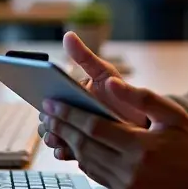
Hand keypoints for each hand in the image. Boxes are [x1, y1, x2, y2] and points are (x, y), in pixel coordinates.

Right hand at [39, 33, 146, 158]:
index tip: (42, 99)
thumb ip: (85, 57)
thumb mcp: (104, 72)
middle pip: (48, 119)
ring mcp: (77, 132)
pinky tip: (66, 151)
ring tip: (56, 138)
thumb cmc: (122, 92)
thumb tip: (67, 35)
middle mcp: (70, 114)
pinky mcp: (85, 150)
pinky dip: (64, 152)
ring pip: (56, 137)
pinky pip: (69, 153)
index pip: (49, 98)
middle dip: (46, 122)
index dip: (43, 99)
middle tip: (48, 121)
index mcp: (71, 95)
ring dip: (52, 138)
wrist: (145, 119)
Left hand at [41, 78, 187, 188]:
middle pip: (84, 146)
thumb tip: (112, 83)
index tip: (52, 103)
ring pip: (86, 162)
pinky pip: (96, 175)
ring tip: (55, 127)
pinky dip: (83, 158)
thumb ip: (141, 96)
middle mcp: (130, 170)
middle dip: (62, 127)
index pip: (94, 128)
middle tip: (46, 113)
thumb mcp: (172, 113)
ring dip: (68, 143)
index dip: (70, 115)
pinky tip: (76, 145)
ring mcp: (126, 186)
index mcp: (140, 147)